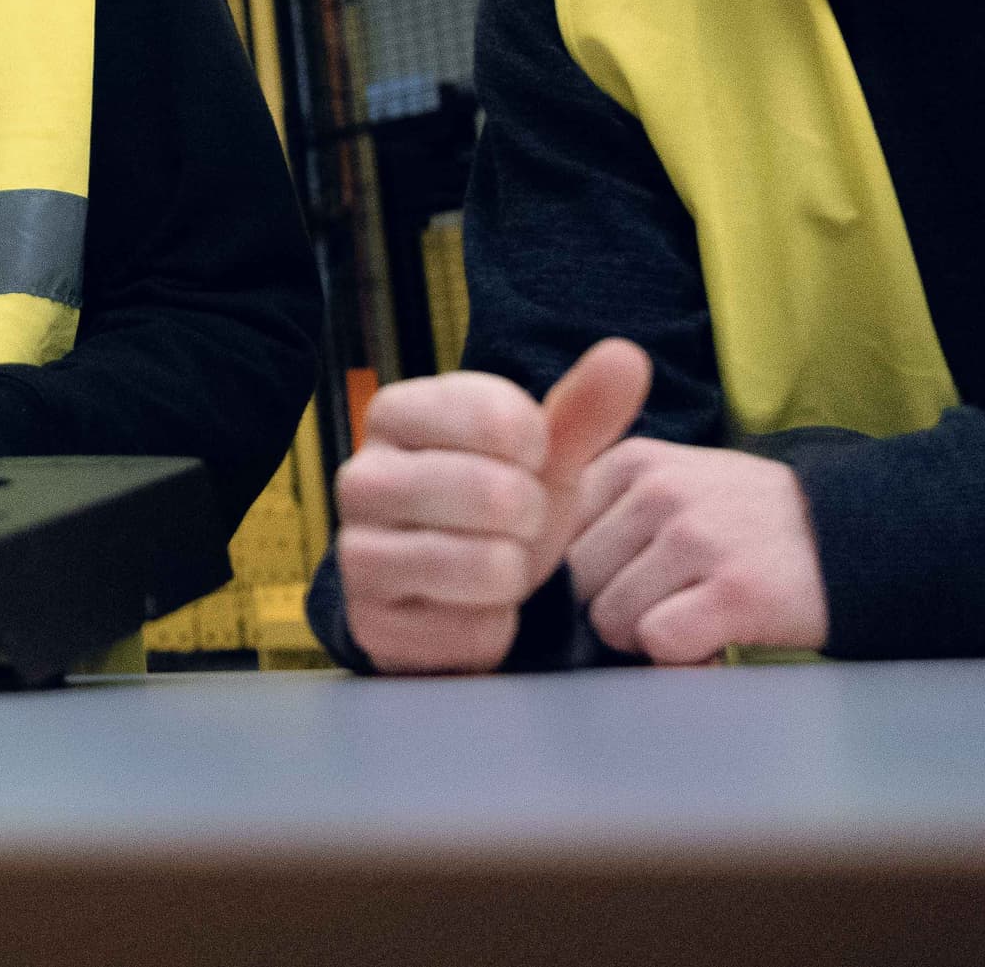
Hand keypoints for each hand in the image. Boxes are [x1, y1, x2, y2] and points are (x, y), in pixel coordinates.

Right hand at [329, 340, 649, 673]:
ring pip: (480, 564)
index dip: (536, 446)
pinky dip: (492, 624)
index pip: (494, 417)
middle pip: (491, 492)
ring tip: (499, 560)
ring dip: (513, 571)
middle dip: (529, 514)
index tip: (527, 458)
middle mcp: (361, 477)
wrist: (457, 586)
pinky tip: (474, 606)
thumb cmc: (500, 501)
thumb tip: (626, 355)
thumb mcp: (545, 453)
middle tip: (517, 519)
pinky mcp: (372, 623)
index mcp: (395, 413)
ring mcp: (358, 552)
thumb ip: (583, 406)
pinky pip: (469, 630)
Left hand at [563, 439, 827, 663]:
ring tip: (697, 611)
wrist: (852, 535)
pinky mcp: (732, 592)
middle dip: (615, 606)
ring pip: (613, 619)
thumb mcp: (670, 477)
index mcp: (632, 461)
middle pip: (578, 583)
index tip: (629, 573)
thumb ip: (603, 505)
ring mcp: (696, 540)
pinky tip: (715, 637)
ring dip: (649, 635)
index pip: (555, 537)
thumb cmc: (745, 520)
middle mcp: (659, 492)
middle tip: (672, 598)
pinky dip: (684, 656)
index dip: (588, 570)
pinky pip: (661, 643)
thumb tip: (531, 560)